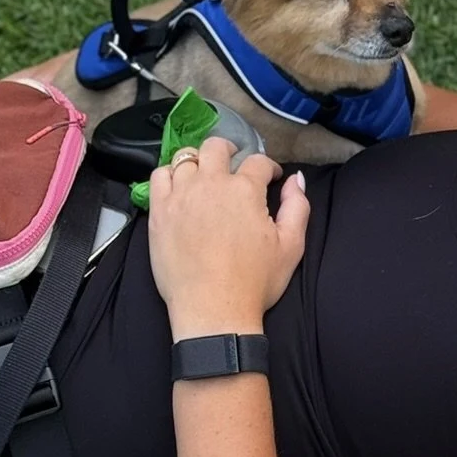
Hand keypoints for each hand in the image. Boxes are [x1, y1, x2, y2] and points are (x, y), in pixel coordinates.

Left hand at [147, 136, 309, 340]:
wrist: (213, 309)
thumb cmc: (255, 281)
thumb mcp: (291, 246)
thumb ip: (298, 206)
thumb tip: (295, 180)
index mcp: (245, 190)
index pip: (258, 162)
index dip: (269, 167)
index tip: (272, 178)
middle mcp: (210, 184)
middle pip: (216, 147)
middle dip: (229, 149)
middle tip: (233, 161)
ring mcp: (180, 196)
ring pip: (185, 157)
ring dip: (198, 161)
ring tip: (204, 173)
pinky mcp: (159, 211)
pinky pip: (158, 176)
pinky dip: (170, 174)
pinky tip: (178, 186)